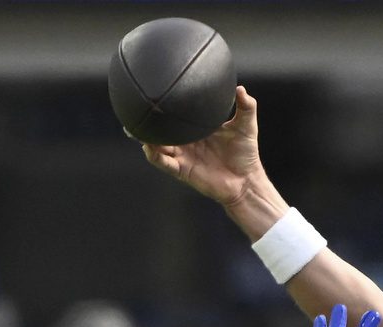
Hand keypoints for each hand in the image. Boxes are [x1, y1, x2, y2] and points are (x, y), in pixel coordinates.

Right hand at [142, 84, 260, 207]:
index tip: (155, 91)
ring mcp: (182, 156)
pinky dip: (154, 155)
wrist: (247, 182)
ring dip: (146, 137)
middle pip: (161, 130)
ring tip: (137, 126)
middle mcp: (186, 141)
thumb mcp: (246, 126)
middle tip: (136, 107)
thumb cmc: (245, 155)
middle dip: (148, 121)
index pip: (177, 115)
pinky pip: (163, 163)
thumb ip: (246, 106)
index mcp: (196, 128)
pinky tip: (149, 146)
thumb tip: (240, 88)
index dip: (166, 107)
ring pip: (157, 145)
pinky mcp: (182, 171)